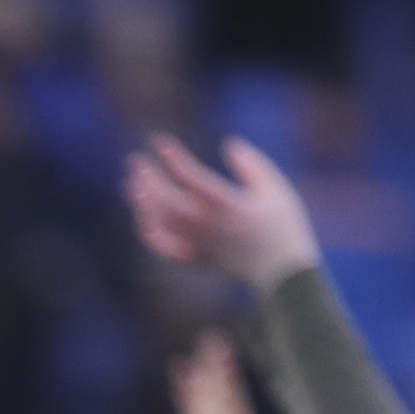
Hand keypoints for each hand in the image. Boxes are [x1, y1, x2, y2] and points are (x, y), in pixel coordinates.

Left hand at [123, 133, 323, 293]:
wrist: (282, 272)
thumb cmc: (283, 225)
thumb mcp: (274, 187)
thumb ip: (251, 164)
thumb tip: (228, 144)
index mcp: (228, 205)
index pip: (192, 178)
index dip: (174, 159)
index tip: (160, 141)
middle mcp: (209, 225)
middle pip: (169, 202)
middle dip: (149, 180)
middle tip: (135, 160)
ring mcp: (200, 244)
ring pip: (163, 224)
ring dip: (144, 204)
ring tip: (131, 184)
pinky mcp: (199, 259)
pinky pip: (168, 250)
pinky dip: (152, 236)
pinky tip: (143, 222)